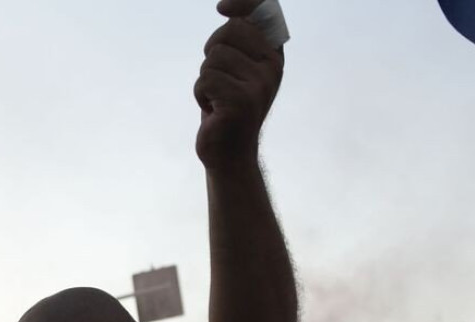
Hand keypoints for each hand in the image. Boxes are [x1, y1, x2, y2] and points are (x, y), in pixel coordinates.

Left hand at [195, 0, 284, 169]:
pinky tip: (213, 111)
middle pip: (229, 32)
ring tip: (217, 99)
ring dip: (205, 79)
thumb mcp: (236, 69)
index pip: (264, 13)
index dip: (244, 2)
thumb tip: (227, 8)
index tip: (222, 7)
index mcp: (274, 56)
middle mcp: (273, 69)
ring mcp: (259, 86)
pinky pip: (205, 80)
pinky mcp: (240, 103)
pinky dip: (200, 95)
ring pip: (213, 58)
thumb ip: (237, 41)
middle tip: (218, 80)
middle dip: (212, 52)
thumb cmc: (227, 107)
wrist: (230, 154)